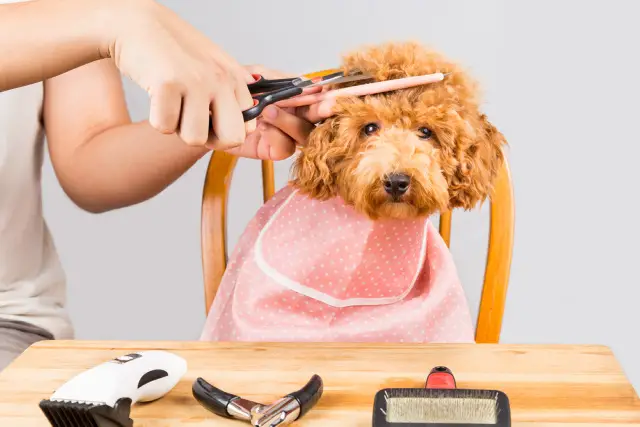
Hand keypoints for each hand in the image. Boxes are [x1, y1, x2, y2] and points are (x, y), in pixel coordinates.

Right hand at [105, 0, 254, 148]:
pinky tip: (156, 97)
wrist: (136, 24)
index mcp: (234, 77)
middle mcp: (220, 79)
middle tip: (191, 121)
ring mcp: (196, 81)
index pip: (247, 127)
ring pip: (195, 138)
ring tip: (172, 103)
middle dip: (209, 139)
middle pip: (231, 139)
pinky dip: (157, 119)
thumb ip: (233, 89)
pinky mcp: (167, 84)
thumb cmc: (174, 48)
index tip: (208, 120)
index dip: (225, 132)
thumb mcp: (213, 63)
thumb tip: (253, 116)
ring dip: (178, 128)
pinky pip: (165, 127)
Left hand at [221, 66, 331, 159]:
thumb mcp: (255, 76)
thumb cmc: (231, 91)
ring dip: (289, 122)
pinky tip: (261, 127)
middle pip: (317, 118)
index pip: (319, 96)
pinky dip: (276, 136)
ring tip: (268, 111)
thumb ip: (279, 78)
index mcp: (295, 96)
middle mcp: (294, 116)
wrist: (207, 110)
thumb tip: (305, 80)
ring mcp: (284, 134)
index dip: (328, 96)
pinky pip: (285, 148)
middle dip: (321, 111)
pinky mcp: (271, 150)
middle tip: (323, 107)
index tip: (331, 94)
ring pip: (303, 135)